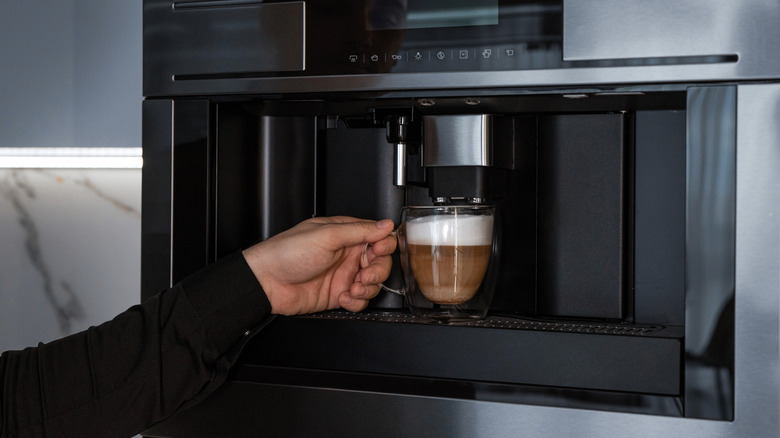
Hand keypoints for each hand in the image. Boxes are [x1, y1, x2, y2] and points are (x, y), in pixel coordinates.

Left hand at [242, 216, 396, 314]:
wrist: (267, 281)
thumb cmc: (288, 253)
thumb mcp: (327, 236)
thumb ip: (359, 230)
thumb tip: (385, 224)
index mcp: (345, 234)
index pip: (377, 237)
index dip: (384, 245)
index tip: (379, 251)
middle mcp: (347, 254)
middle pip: (380, 262)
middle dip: (378, 270)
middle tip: (366, 275)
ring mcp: (343, 275)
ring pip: (372, 283)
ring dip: (368, 288)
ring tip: (353, 288)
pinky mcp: (338, 295)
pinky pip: (360, 300)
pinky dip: (357, 302)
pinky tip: (344, 297)